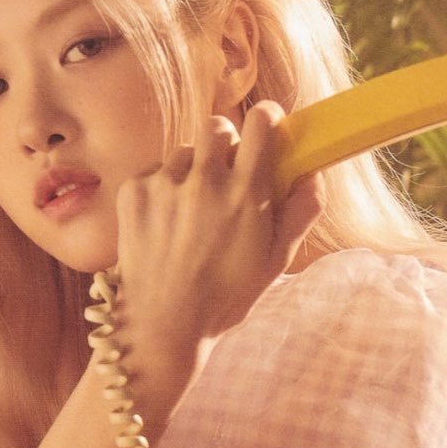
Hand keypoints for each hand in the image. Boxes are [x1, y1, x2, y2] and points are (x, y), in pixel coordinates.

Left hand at [112, 100, 323, 408]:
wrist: (162, 327)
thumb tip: (312, 174)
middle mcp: (205, 182)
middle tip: (224, 174)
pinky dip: (162, 191)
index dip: (266, 120)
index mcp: (245, 194)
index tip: (266, 129)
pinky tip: (166, 226)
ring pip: (184, 152)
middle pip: (217, 126)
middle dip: (224, 143)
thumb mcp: (276, 261)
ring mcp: (164, 185)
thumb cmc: (225, 298)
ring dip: (191, 171)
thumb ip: (301, 211)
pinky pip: (154, 172)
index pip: (261, 121)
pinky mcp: (133, 193)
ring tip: (191, 214)